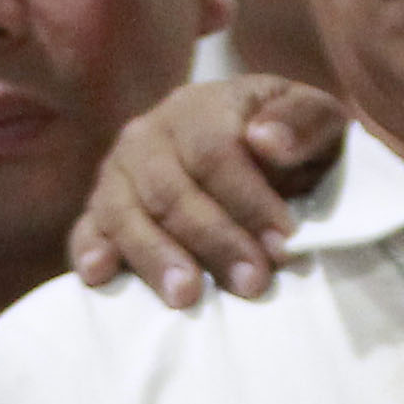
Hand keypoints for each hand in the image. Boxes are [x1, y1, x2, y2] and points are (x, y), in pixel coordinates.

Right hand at [64, 74, 343, 305]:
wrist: (258, 148)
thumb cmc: (290, 142)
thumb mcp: (317, 120)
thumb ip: (303, 121)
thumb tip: (266, 141)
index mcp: (201, 106)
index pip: (215, 151)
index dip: (248, 200)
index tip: (285, 243)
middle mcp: (150, 134)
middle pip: (170, 188)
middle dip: (213, 240)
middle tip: (252, 283)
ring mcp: (119, 171)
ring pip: (125, 211)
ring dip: (155, 256)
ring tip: (187, 296)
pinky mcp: (102, 206)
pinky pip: (87, 225)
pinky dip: (89, 248)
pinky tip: (99, 274)